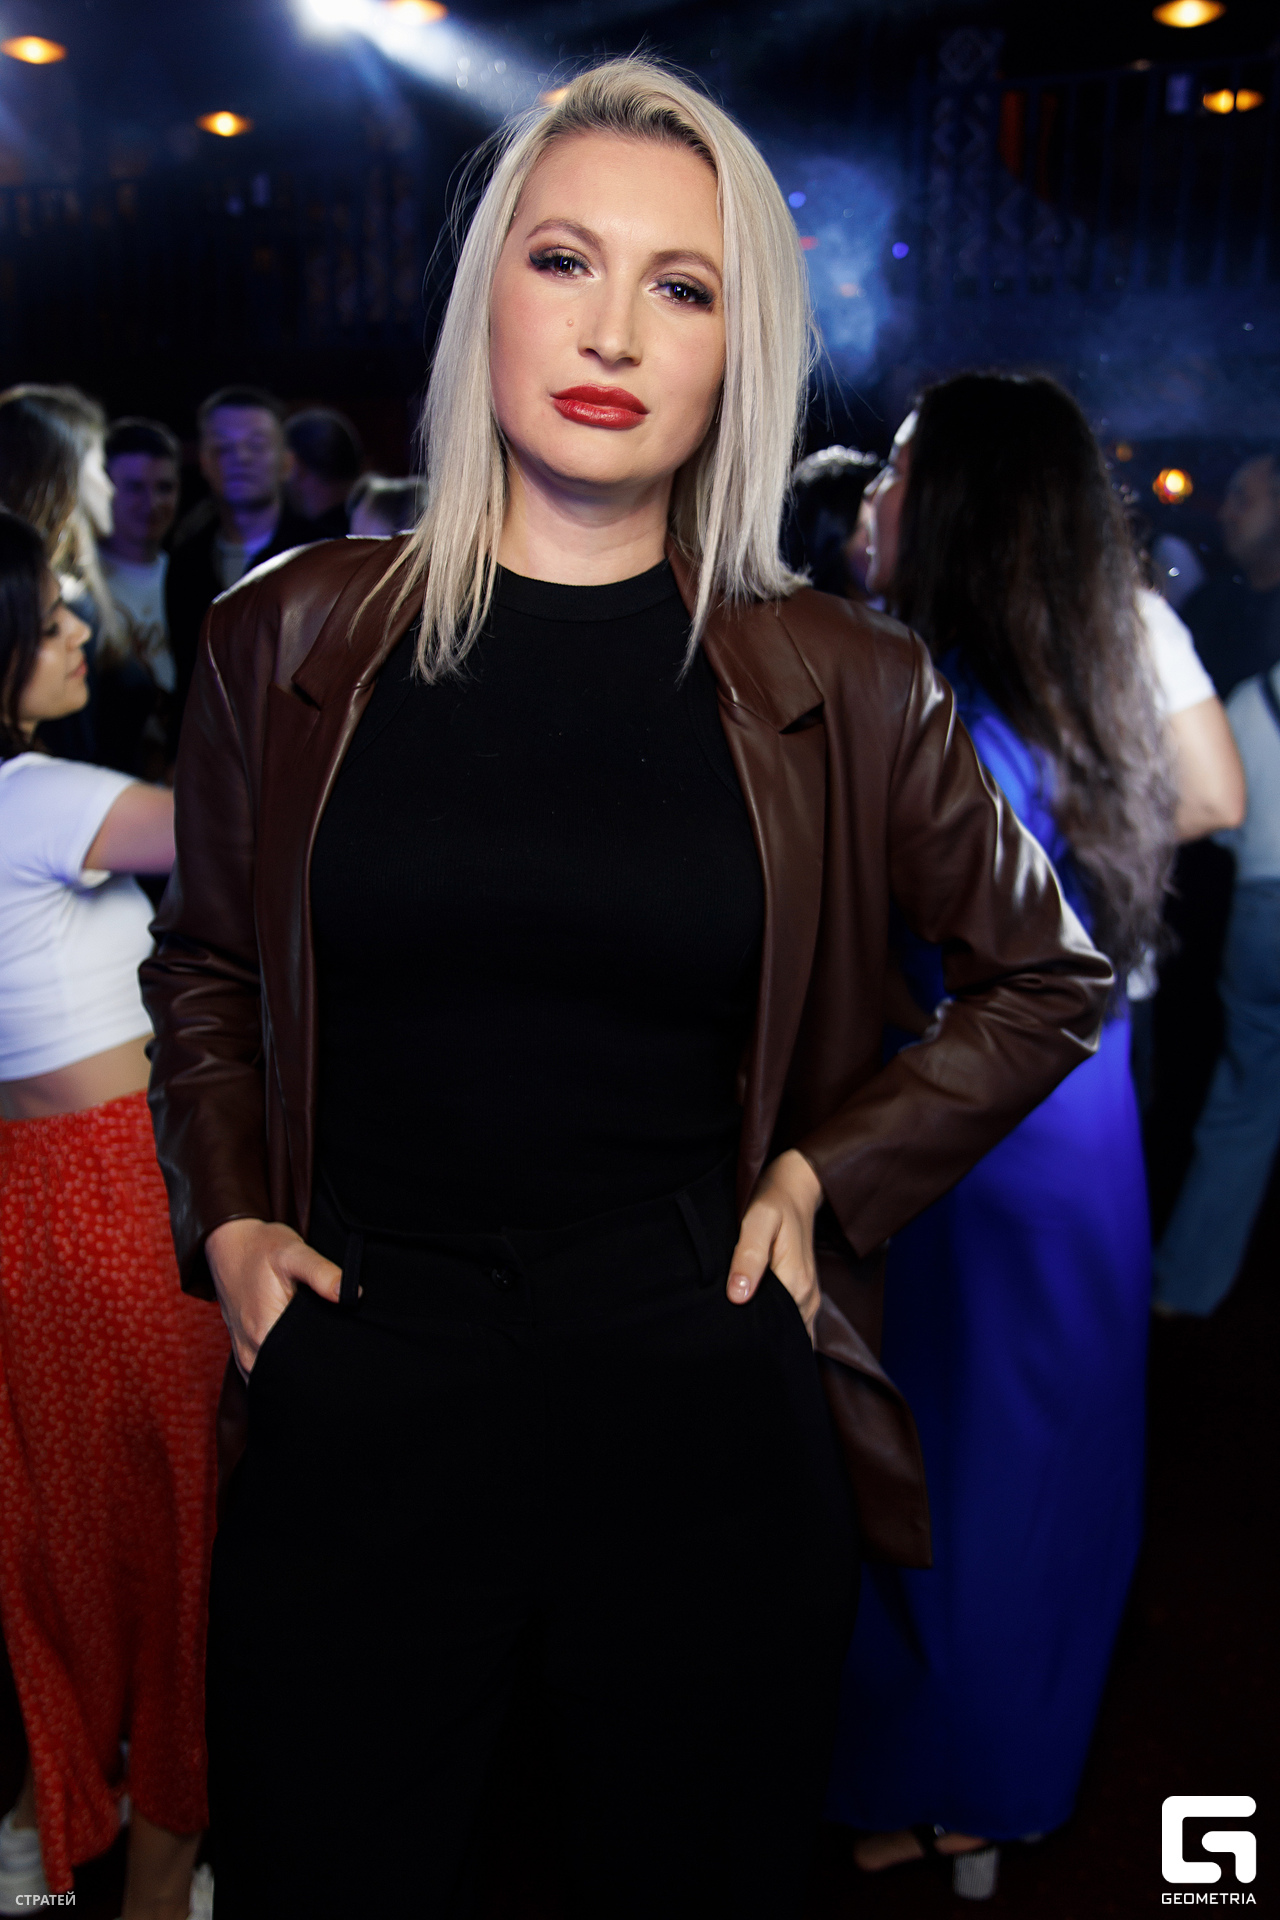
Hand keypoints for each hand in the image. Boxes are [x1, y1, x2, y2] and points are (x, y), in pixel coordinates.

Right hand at [205, 1217, 342, 1380]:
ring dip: (298, 1372)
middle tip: (340, 1355)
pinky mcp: (244, 1352)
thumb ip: (322, 1274)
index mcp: (265, 1334)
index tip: (346, 1353)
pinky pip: (266, 1374)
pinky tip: (301, 1356)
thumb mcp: (294, 1253)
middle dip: (315, 1371)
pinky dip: (283, 1370)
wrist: (228, 1244)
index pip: (303, 1367)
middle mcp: (251, 1353)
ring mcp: (245, 1356)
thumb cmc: (261, 1247)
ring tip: (322, 1355)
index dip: (328, 1362)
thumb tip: (353, 1294)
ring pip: (277, 1380)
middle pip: (291, 1378)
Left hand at [727, 1149, 823, 1336]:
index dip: (750, 1332)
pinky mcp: (804, 1295)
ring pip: (789, 1332)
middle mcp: (807, 1298)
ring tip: (740, 1333)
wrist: (795, 1188)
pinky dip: (778, 1328)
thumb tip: (738, 1297)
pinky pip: (794, 1324)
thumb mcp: (757, 1222)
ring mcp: (809, 1299)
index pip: (773, 1328)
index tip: (727, 1333)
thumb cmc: (772, 1202)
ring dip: (768, 1334)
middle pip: (782, 1334)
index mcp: (796, 1284)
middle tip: (727, 1337)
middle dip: (759, 1339)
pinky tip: (757, 1322)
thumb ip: (748, 1258)